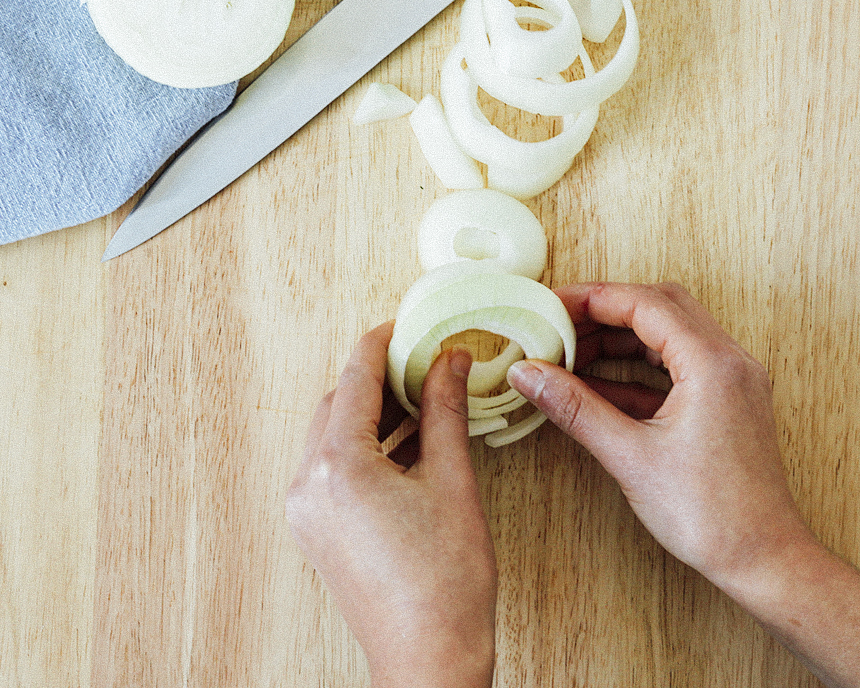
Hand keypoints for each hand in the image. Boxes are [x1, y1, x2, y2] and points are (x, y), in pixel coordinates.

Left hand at [286, 322, 496, 687]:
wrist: (429, 661)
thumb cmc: (445, 584)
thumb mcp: (451, 480)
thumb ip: (444, 409)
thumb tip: (448, 362)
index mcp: (338, 466)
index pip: (354, 380)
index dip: (380, 344)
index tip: (402, 325)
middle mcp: (308, 484)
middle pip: (337, 403)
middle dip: (376, 377)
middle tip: (417, 360)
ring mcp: (306, 510)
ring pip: (331, 434)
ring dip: (370, 412)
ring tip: (417, 397)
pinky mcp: (315, 529)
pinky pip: (331, 466)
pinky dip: (363, 445)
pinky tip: (403, 441)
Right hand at [507, 282, 859, 687]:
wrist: (762, 561)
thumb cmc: (710, 515)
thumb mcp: (629, 456)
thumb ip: (574, 407)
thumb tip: (529, 374)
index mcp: (712, 364)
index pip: (644, 304)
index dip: (592, 298)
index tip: (551, 305)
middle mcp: (727, 360)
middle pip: (658, 307)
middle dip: (603, 311)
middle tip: (557, 323)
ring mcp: (728, 379)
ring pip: (665, 334)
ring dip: (617, 338)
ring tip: (569, 353)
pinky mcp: (722, 400)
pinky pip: (672, 366)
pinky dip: (632, 368)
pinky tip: (593, 384)